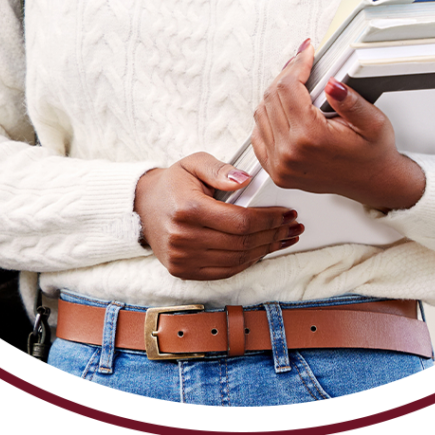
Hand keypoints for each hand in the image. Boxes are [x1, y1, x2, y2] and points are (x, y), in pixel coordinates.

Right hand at [133, 153, 303, 279]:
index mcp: (188, 209)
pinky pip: (224, 271)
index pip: (241, 222)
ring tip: (284, 238)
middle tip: (291, 226)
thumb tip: (245, 180)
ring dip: (266, 251)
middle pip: (242, 243)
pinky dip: (247, 262)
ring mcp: (182, 258)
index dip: (269, 220)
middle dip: (273, 235)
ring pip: (237, 260)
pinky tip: (262, 250)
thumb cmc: (174, 183)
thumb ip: (220, 169)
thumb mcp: (194, 163)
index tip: (287, 213)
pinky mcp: (183, 271)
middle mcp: (183, 237)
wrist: (143, 206)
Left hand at [251, 40, 425, 212]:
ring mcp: (280, 164)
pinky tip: (285, 110)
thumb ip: (351, 101)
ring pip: (261, 113)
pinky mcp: (276, 171)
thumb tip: (332, 84)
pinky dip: (268, 117)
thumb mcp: (373, 122)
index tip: (306, 54)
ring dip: (276, 94)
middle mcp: (290, 153)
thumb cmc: (372, 154)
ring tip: (295, 86)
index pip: (288, 87)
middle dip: (287, 75)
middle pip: (272, 97)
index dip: (297, 64)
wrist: (372, 182)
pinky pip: (258, 134)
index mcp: (311, 138)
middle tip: (302, 64)